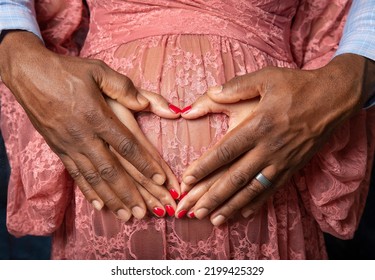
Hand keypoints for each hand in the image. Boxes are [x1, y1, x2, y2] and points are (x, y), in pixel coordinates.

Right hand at [0, 31, 174, 220]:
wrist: (28, 74)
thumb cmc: (67, 71)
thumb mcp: (98, 71)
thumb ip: (124, 88)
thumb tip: (146, 103)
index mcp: (97, 115)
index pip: (127, 145)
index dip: (145, 164)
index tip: (161, 180)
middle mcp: (84, 135)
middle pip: (111, 170)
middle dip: (130, 193)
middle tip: (146, 211)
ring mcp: (70, 145)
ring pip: (94, 178)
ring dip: (112, 199)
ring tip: (127, 216)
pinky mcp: (59, 149)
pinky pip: (76, 175)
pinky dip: (89, 192)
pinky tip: (100, 206)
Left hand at [179, 54, 366, 225]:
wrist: (333, 98)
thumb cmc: (297, 86)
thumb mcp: (266, 78)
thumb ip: (236, 87)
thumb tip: (210, 93)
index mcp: (258, 126)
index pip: (224, 152)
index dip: (204, 167)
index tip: (186, 180)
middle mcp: (268, 149)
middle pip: (235, 178)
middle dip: (212, 196)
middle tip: (193, 210)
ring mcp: (282, 162)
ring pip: (252, 190)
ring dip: (231, 206)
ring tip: (214, 220)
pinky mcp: (293, 168)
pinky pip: (272, 190)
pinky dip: (256, 203)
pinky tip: (243, 212)